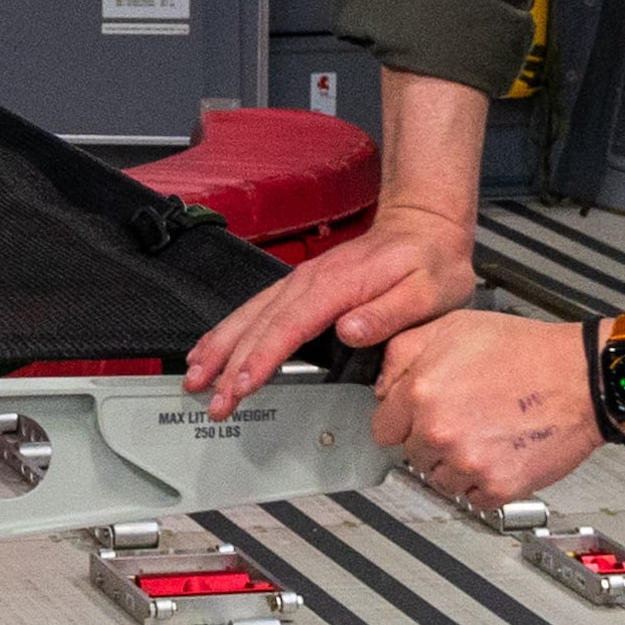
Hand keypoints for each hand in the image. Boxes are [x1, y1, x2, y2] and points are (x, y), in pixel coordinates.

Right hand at [186, 208, 475, 407]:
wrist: (424, 225)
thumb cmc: (430, 261)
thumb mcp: (427, 290)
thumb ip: (388, 313)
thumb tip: (350, 331)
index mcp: (337, 285)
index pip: (289, 326)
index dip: (261, 358)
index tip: (241, 385)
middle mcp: (310, 280)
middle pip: (258, 324)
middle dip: (228, 364)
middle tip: (211, 399)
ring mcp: (301, 281)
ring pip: (248, 315)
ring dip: (219, 348)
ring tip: (195, 377)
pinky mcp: (300, 285)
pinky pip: (255, 309)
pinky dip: (229, 330)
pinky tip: (214, 347)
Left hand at [373, 309, 596, 508]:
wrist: (583, 377)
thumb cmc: (528, 351)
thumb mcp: (455, 327)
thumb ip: (404, 352)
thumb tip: (383, 384)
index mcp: (422, 391)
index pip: (383, 427)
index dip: (404, 419)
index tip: (419, 416)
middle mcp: (439, 430)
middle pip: (412, 455)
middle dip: (432, 440)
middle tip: (464, 418)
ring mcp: (468, 462)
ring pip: (440, 480)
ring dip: (456, 463)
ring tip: (485, 434)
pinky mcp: (498, 486)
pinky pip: (474, 497)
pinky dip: (485, 481)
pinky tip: (500, 453)